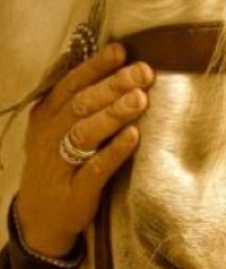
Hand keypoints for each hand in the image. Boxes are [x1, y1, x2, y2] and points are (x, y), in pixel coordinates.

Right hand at [17, 44, 153, 255]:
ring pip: (86, 132)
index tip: (122, 51)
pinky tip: (134, 137)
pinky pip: (96, 168)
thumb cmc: (56, 163)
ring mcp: (61, 164)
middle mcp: (50, 137)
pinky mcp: (76, 191)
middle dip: (113, 86)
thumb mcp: (52, 127)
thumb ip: (68, 95)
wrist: (40, 216)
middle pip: (81, 105)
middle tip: (142, 72)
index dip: (96, 67)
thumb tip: (83, 54)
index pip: (71, 84)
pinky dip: (115, 151)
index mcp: (45, 116)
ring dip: (114, 114)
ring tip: (141, 98)